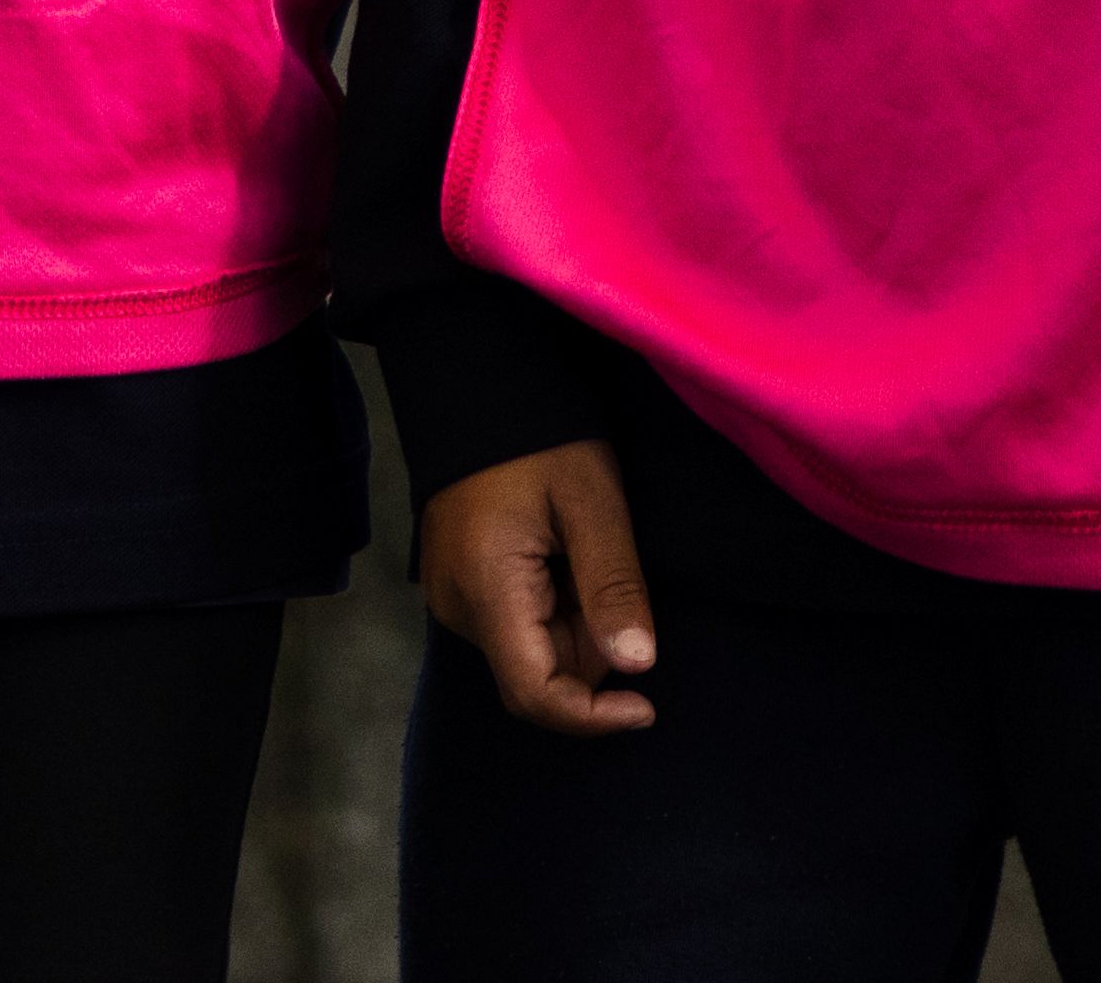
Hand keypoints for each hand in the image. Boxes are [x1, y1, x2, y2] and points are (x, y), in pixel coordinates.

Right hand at [420, 440, 657, 733]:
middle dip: (592, 658)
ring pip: (527, 652)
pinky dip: (557, 611)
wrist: (484, 385)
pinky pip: (514, 624)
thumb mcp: (594, 504)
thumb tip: (638, 666)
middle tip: (626, 593)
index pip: (534, 693)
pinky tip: (574, 561)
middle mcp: (457, 607)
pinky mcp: (461, 583)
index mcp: (486, 591)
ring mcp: (453, 597)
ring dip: (578, 630)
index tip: (648, 707)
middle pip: (533, 677)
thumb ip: (614, 588)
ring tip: (596, 558)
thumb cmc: (543, 437)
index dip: (592, 715)